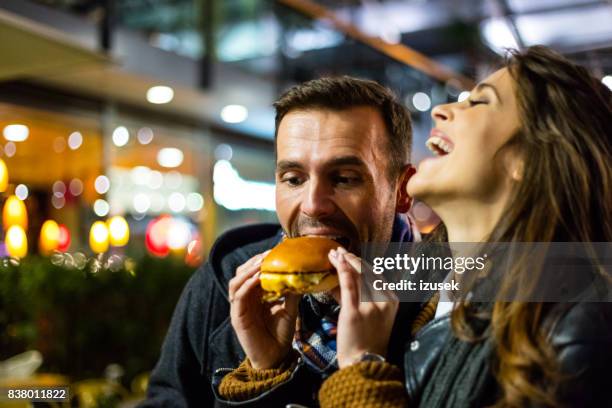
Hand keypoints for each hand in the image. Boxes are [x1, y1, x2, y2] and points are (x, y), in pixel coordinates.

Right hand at [229, 251, 300, 368]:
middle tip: (268, 253)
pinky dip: (246, 285)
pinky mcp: (237, 316)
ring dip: (248, 271)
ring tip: (261, 263)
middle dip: (254, 261)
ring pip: (235, 282)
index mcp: (255, 295)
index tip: (274, 250)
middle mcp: (244, 299)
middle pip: (241, 273)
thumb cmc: (282, 334)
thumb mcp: (290, 309)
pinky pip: (238, 296)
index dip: (260, 260)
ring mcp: (239, 307)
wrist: (276, 357)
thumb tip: (301, 274)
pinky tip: (257, 279)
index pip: (252, 271)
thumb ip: (292, 293)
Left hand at [329, 247, 398, 368]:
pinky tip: (337, 260)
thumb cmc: (367, 341)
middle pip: (366, 272)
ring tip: (333, 253)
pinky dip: (343, 270)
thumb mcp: (375, 315)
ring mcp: (370, 306)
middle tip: (339, 250)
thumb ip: (364, 296)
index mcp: (392, 300)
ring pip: (356, 276)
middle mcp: (383, 301)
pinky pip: (348, 285)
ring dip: (343, 261)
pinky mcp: (354, 312)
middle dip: (352, 258)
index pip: (376, 275)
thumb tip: (346, 279)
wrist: (364, 363)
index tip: (350, 256)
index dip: (361, 263)